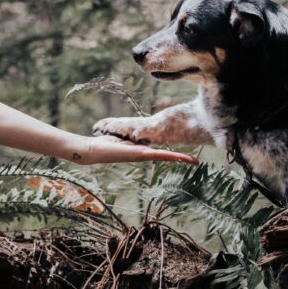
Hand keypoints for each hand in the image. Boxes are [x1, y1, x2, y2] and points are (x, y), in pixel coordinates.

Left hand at [68, 134, 197, 165]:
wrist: (92, 149)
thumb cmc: (103, 142)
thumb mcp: (119, 134)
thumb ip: (126, 131)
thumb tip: (128, 126)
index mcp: (140, 150)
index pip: (160, 152)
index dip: (173, 154)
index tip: (186, 156)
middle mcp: (143, 154)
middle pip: (165, 156)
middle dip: (180, 158)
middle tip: (195, 162)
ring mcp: (141, 155)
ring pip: (163, 156)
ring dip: (178, 158)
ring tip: (192, 161)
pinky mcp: (138, 154)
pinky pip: (156, 154)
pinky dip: (168, 156)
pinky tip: (177, 157)